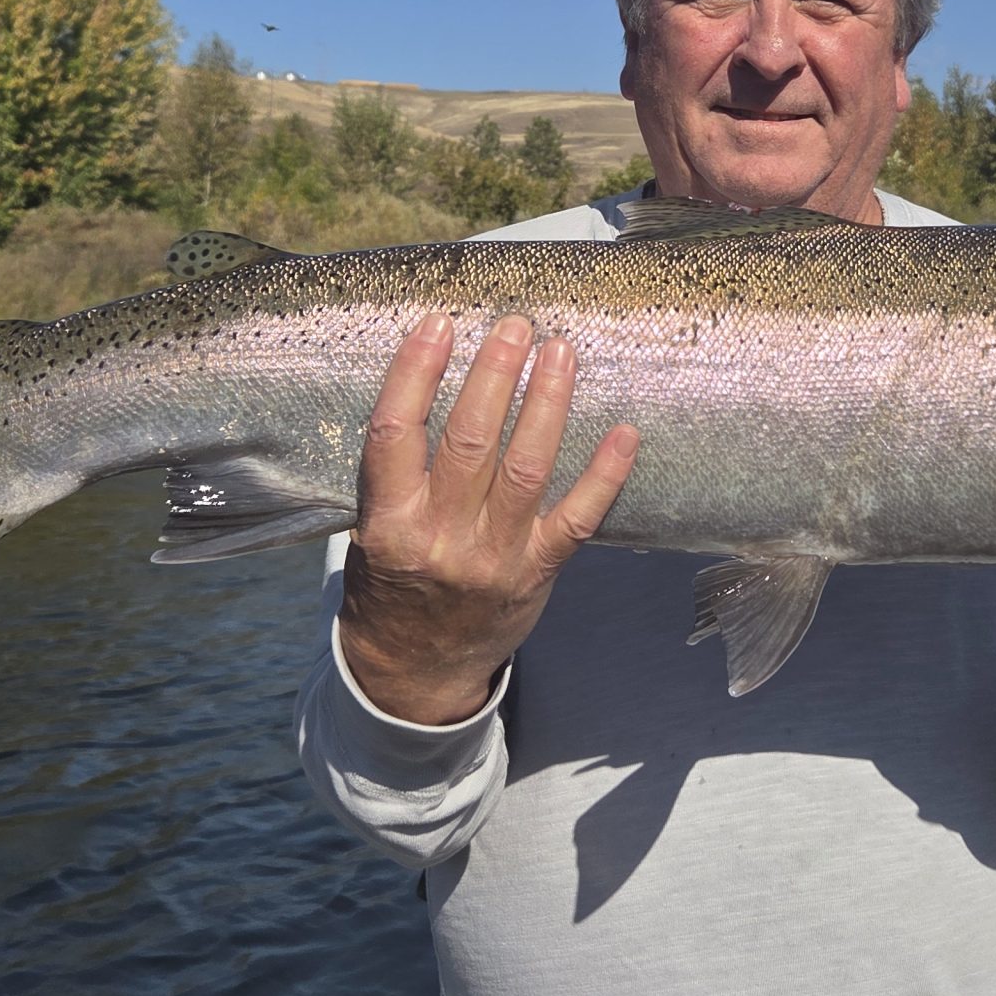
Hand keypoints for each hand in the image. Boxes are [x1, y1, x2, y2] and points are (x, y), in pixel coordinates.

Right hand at [338, 312, 638, 724]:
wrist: (415, 671)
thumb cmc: (394, 583)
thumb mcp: (371, 532)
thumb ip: (397, 473)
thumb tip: (429, 379)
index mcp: (387, 524)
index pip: (395, 435)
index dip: (415, 374)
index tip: (438, 323)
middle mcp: (440, 539)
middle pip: (469, 443)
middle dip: (494, 375)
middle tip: (514, 324)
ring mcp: (493, 559)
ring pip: (526, 470)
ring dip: (547, 404)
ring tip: (558, 352)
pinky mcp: (537, 573)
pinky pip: (577, 519)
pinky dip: (604, 475)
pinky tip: (624, 433)